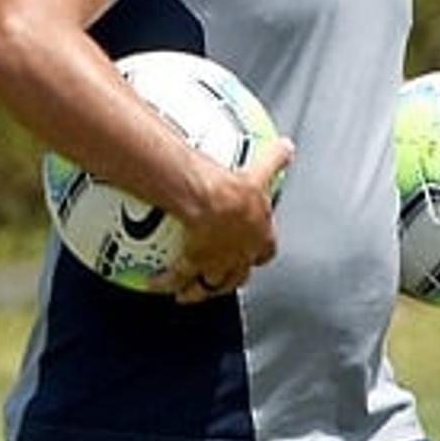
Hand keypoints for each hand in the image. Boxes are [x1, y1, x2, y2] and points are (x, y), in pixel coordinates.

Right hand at [157, 137, 294, 304]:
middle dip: (229, 280)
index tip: (255, 252)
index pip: (265, 252)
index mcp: (259, 238)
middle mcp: (240, 257)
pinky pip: (177, 277)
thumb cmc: (239, 189)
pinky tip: (152, 284)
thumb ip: (275, 159)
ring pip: (209, 286)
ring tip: (186, 295)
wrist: (214, 202)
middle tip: (219, 280)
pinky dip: (165, 282)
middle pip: (237, 276)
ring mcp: (217, 264)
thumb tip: (287, 145)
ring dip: (199, 292)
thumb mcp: (261, 171)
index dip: (260, 253)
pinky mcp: (194, 264)